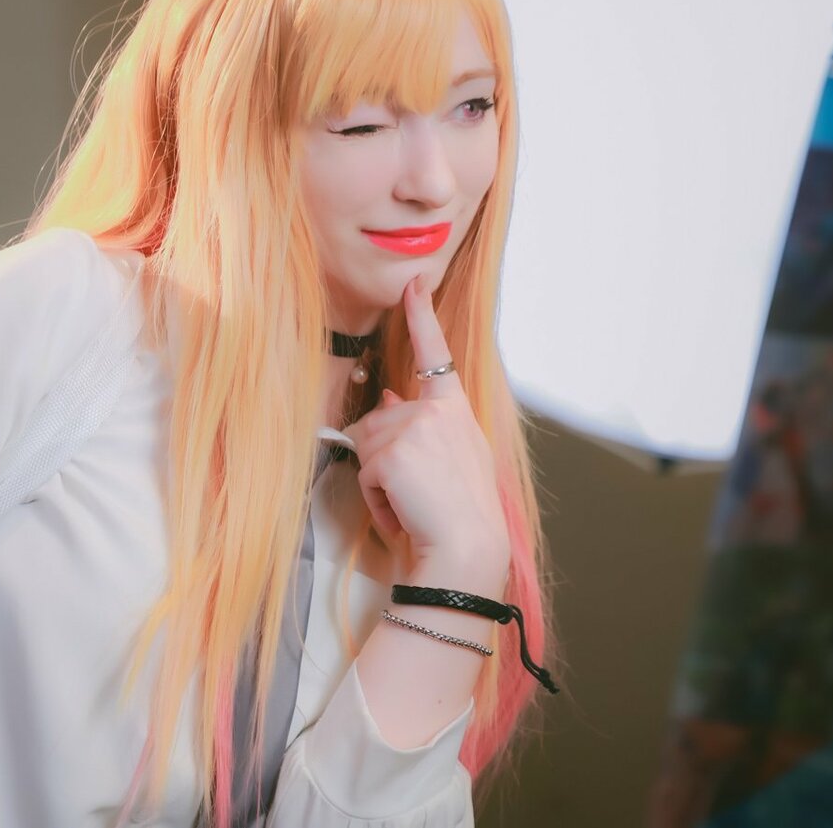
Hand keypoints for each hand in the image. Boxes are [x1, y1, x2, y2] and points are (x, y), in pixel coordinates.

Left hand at [340, 273, 509, 585]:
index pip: (436, 352)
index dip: (421, 315)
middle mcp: (435, 410)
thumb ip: (423, 423)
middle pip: (379, 419)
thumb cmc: (463, 513)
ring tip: (412, 503)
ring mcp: (413, 427)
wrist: (467, 549)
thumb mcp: (452, 458)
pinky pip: (364, 472)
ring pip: (367, 445)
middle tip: (416, 492)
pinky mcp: (391, 452)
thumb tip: (388, 396)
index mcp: (455, 409)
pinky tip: (403, 512)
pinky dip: (376, 499)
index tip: (413, 283)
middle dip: (384, 456)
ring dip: (380, 480)